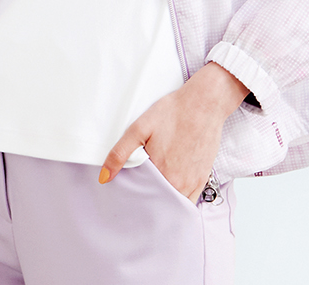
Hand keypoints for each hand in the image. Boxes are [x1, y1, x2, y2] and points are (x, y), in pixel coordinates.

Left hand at [99, 63, 249, 202]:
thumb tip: (104, 177)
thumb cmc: (173, 113)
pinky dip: (178, 203)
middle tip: (135, 200)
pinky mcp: (203, 178)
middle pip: (158, 205)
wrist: (204, 103)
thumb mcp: (139, 128)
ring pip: (174, 205)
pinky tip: (169, 196)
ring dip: (163, 205)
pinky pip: (189, 201)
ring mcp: (193, 182)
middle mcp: (178, 182)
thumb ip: (120, 153)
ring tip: (151, 198)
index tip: (125, 200)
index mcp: (161, 173)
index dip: (131, 200)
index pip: (141, 199)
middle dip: (146, 205)